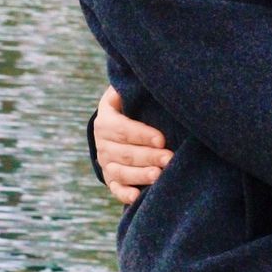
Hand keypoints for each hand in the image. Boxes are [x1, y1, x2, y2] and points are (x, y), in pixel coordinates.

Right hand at [94, 86, 172, 204]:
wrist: (117, 125)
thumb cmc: (131, 104)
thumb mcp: (127, 93)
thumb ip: (131, 87)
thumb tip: (145, 75)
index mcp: (105, 120)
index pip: (121, 128)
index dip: (141, 134)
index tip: (162, 139)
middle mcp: (102, 143)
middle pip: (124, 152)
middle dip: (148, 156)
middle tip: (169, 158)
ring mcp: (106, 163)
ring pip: (120, 172)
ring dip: (139, 175)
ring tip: (159, 176)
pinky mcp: (111, 179)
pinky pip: (115, 189)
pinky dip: (125, 194)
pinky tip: (137, 197)